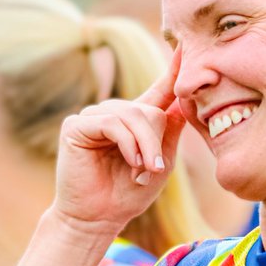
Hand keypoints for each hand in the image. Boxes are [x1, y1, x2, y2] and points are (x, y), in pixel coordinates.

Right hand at [53, 51, 186, 234]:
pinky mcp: (77, 125)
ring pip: (132, 115)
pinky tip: (130, 161)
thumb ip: (170, 132)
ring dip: (144, 145)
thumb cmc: (128, 193)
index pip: (159, 90)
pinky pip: (111, 123)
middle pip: (148, 110)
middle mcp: (115, 113)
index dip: (174, 70)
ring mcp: (94, 116)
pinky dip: (126, 143)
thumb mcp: (160, 163)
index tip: (188, 47)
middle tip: (154, 168)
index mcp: (137, 121)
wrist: (98, 218)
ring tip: (144, 169)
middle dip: (156, 140)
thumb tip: (183, 101)